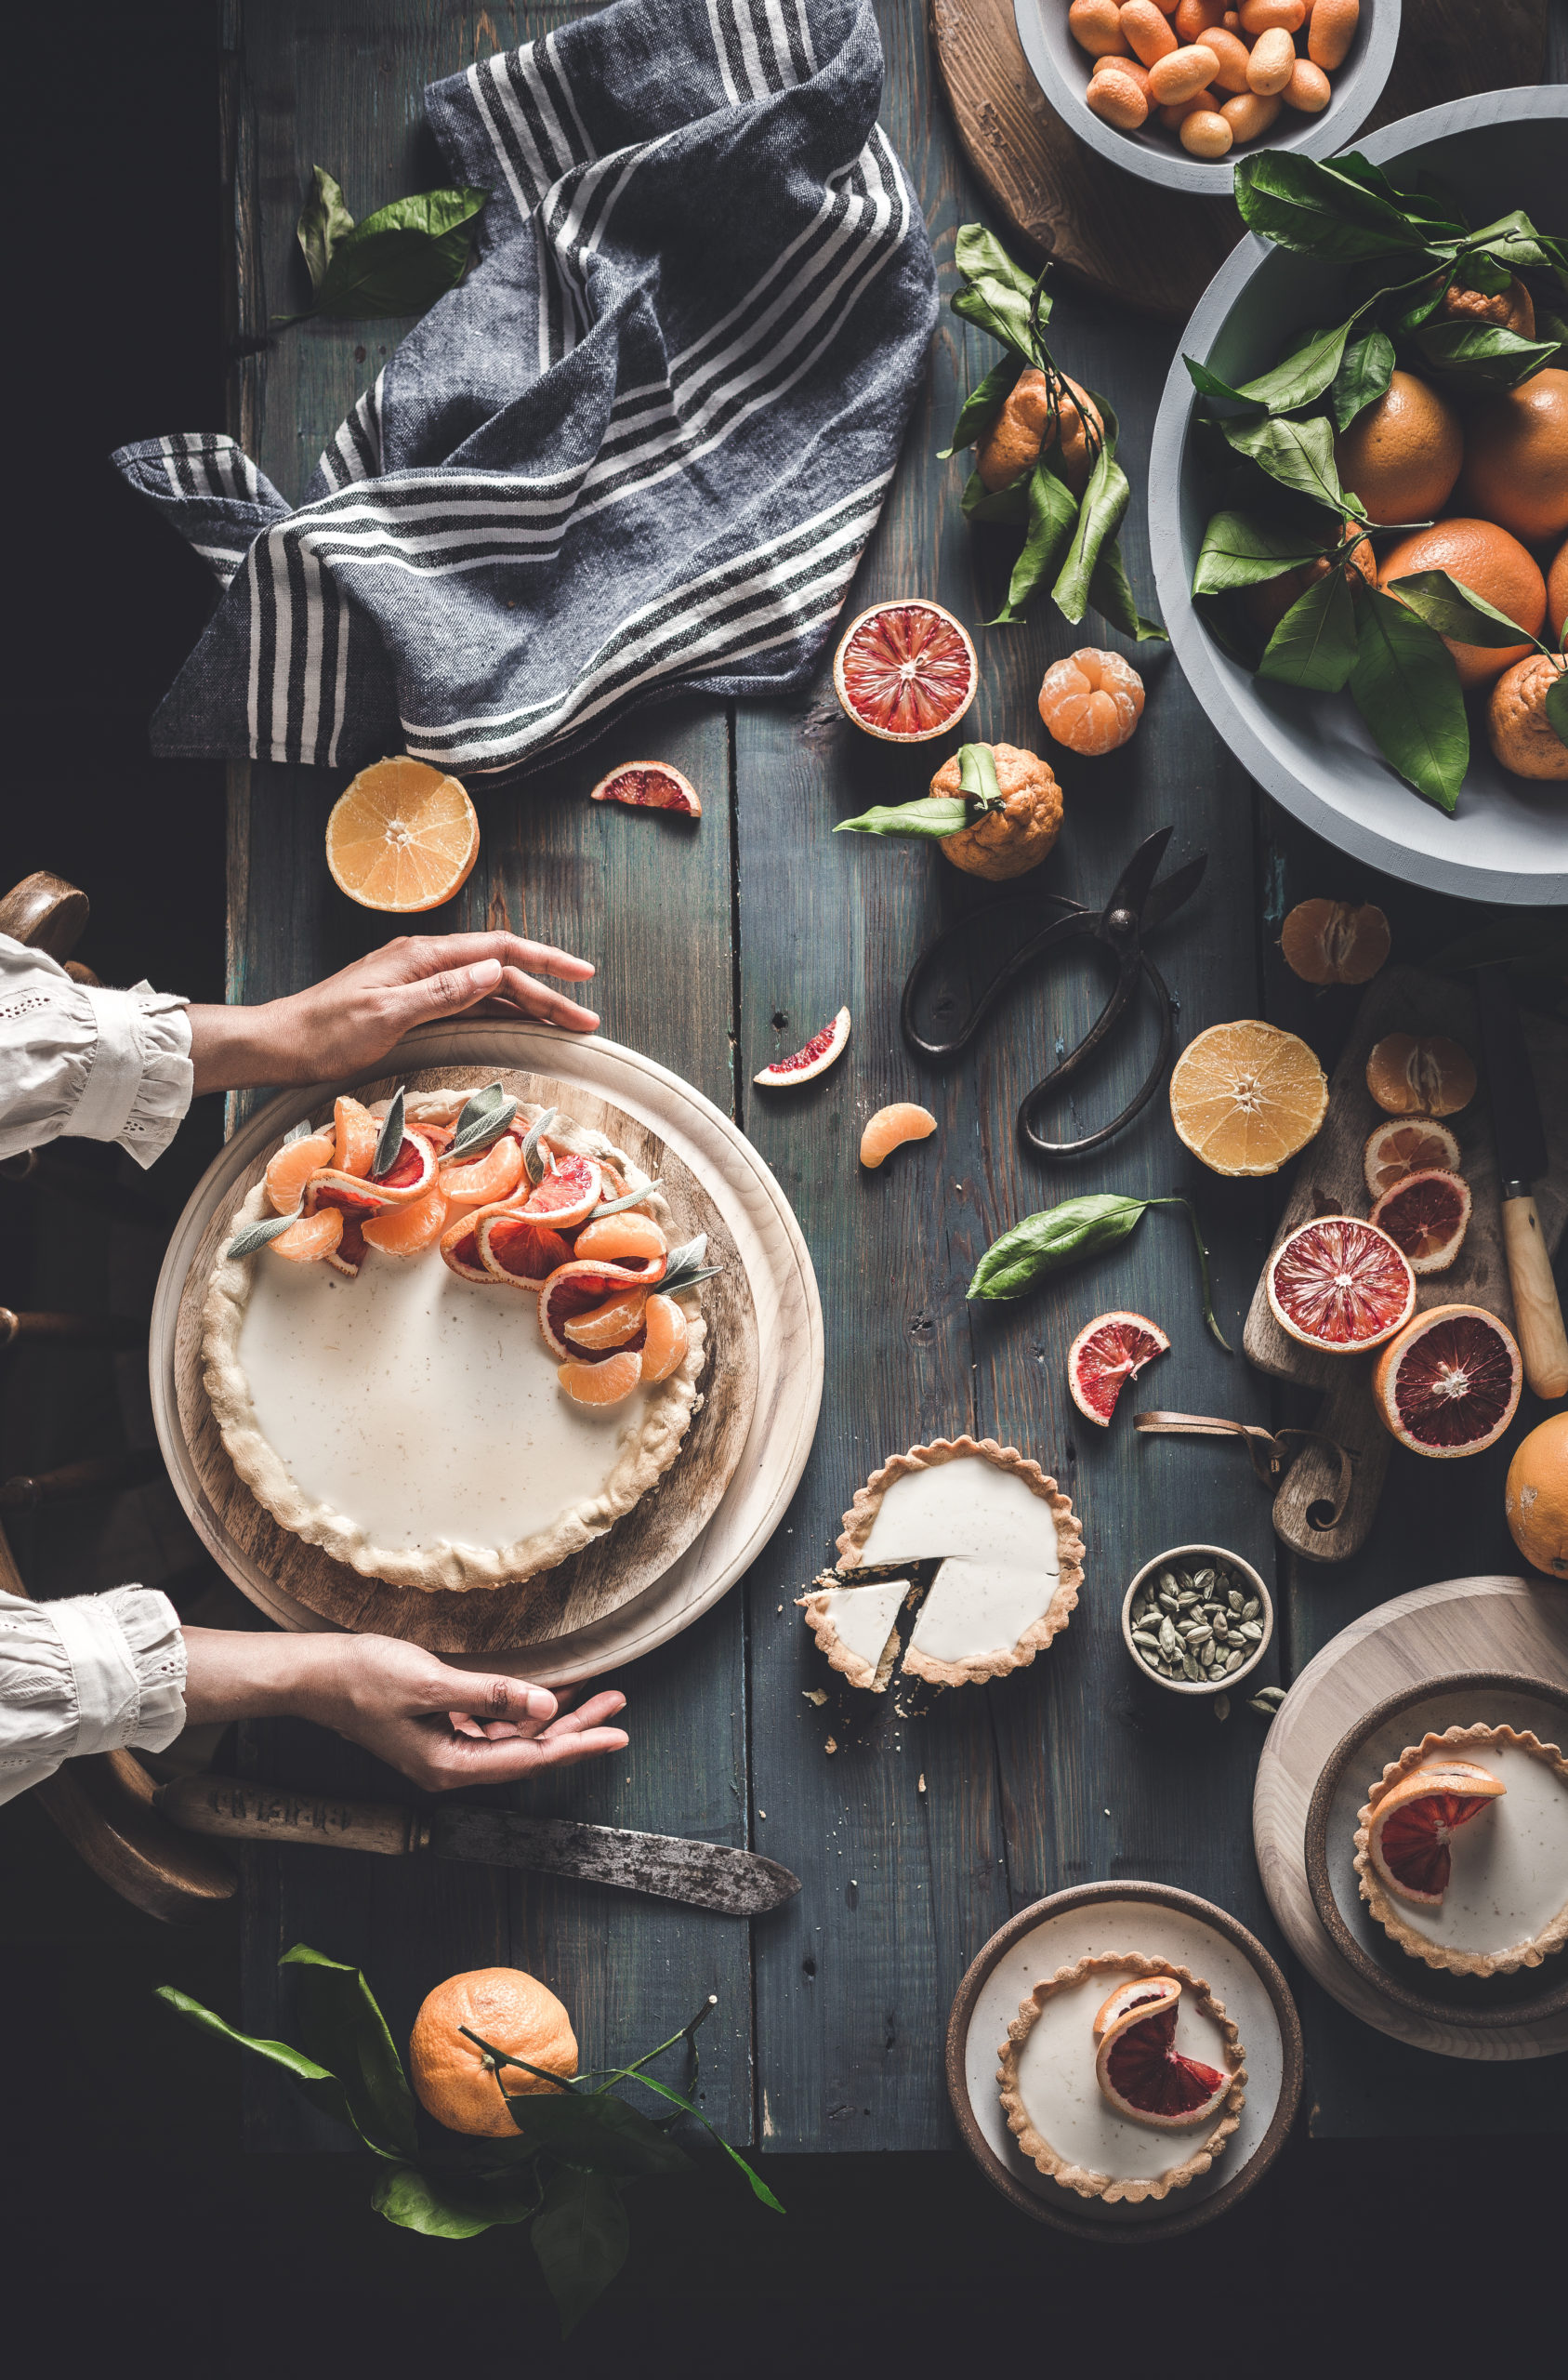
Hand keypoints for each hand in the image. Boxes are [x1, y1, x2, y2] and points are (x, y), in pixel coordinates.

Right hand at [181, 1628, 627, 1789]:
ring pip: (515, 1737)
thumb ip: (492, 1695)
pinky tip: (547, 1691)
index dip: (579, 1744)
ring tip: (596, 1694)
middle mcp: (452, 1766)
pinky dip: (522, 1709)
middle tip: (619, 1705)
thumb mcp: (432, 1682)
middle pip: (529, 1750)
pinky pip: (493, 1725)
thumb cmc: (363, 1677)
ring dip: (554, 1716)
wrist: (313, 1675)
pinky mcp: (438, 1730)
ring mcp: (444, 1749)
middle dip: (577, 1727)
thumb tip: (546, 1705)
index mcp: (451, 1766)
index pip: (531, 1759)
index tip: (618, 1734)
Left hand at [187, 931, 598, 1094]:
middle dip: (548, 992)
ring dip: (528, 1004)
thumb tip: (493, 972)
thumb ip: (443, 993)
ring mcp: (419, 983)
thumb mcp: (386, 1015)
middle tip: (586, 1020)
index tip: (583, 977)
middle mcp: (426, 963)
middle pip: (500, 971)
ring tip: (565, 1024)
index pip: (499, 951)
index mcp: (423, 958)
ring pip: (488, 988)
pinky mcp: (413, 1004)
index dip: (546, 963)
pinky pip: (469, 1003)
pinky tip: (518, 1024)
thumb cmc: (326, 1033)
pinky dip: (500, 1013)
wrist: (282, 1044)